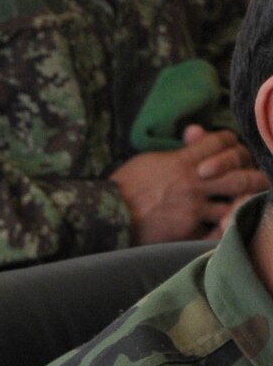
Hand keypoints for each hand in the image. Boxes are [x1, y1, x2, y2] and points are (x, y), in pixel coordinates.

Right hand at [110, 124, 268, 243]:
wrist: (108, 214)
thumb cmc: (125, 186)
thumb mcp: (151, 159)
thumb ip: (178, 151)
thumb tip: (194, 134)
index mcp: (184, 160)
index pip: (222, 142)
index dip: (231, 144)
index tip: (232, 151)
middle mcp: (194, 182)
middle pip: (238, 173)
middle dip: (253, 175)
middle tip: (259, 180)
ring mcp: (193, 208)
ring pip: (235, 202)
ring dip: (245, 202)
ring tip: (250, 204)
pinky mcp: (188, 231)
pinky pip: (217, 230)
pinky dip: (227, 228)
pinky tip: (230, 227)